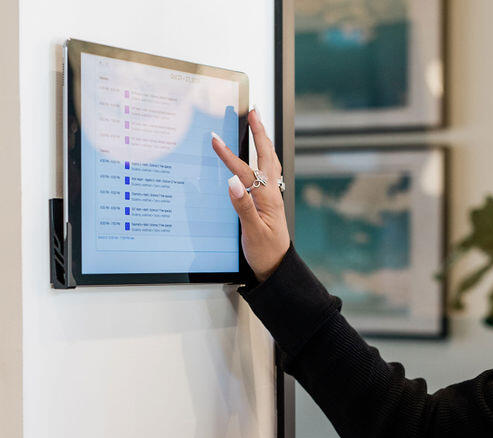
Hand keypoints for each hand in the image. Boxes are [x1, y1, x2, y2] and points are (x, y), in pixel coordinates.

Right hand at [211, 108, 289, 281]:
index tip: (214, 139)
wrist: (278, 269)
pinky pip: (268, 173)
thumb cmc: (266, 253)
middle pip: (266, 157)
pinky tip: (260, 157)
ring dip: (264, 142)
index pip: (244, 172)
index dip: (228, 156)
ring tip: (258, 124)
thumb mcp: (252, 233)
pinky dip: (264, 158)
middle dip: (259, 133)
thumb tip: (233, 183)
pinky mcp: (270, 203)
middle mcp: (272, 194)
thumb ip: (243, 207)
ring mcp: (272, 197)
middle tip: (253, 112)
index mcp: (266, 199)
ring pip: (269, 162)